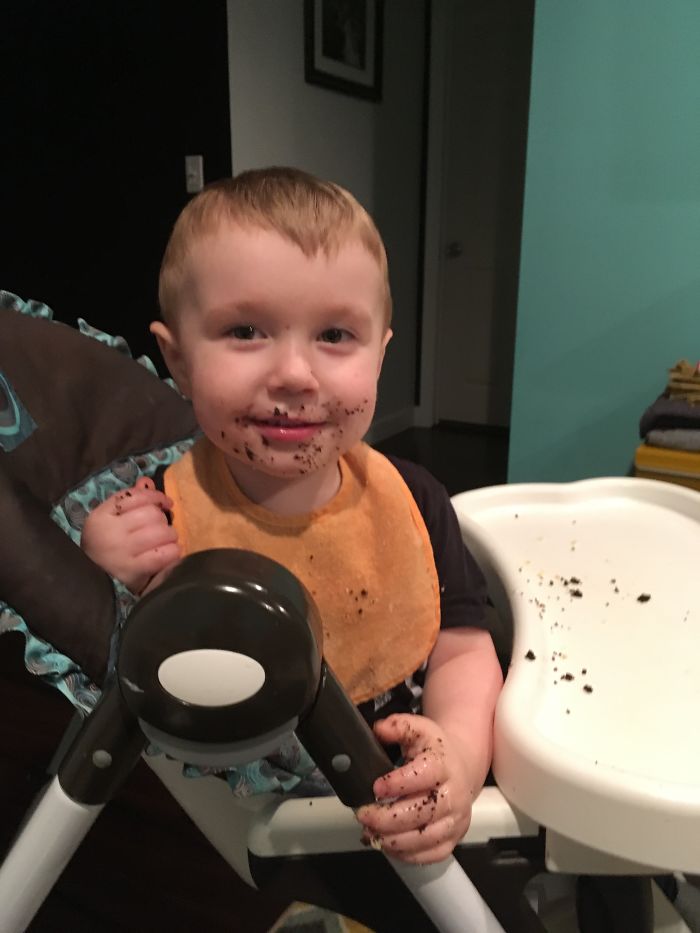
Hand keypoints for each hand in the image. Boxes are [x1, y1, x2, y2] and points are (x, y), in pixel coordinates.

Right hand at [81, 477, 179, 592]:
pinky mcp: (133, 570)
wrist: (91, 584)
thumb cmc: (104, 547)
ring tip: (167, 540)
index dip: (156, 496)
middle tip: (163, 527)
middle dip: (163, 519)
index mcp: (100, 516)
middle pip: (151, 514)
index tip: (166, 503)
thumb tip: (147, 482)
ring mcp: (121, 552)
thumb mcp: (109, 521)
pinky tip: (170, 553)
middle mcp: (109, 532)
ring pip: (160, 532)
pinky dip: (172, 551)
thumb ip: (128, 500)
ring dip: (170, 535)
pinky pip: (163, 554)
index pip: (135, 496)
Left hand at [355, 714, 473, 863]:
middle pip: (422, 812)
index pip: (423, 775)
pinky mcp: (454, 838)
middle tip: (363, 814)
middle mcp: (454, 794)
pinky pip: (432, 855)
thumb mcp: (417, 729)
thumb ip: (397, 726)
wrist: (460, 768)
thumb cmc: (433, 751)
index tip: (375, 787)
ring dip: (393, 840)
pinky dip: (407, 855)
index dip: (398, 783)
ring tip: (370, 833)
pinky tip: (388, 845)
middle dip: (387, 818)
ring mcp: (456, 820)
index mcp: (443, 765)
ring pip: (426, 838)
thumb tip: (380, 730)